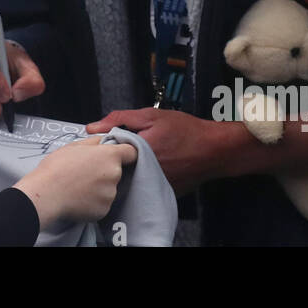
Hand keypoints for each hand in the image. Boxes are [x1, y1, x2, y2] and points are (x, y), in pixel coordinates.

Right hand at [13, 137, 136, 228]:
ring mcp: (110, 194)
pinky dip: (93, 201)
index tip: (117, 156)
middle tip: (85, 172)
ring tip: (78, 186)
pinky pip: (102, 203)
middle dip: (105, 171)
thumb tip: (103, 140)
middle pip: (117, 171)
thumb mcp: (73, 146)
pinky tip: (78, 198)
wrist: (46, 194)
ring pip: (109, 188)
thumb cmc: (56, 168)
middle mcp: (114, 175)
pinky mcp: (104, 210)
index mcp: (109, 156)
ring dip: (98, 187)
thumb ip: (94, 141)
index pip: (131, 152)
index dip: (124, 153)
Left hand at [87, 107, 232, 194]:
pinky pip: (144, 184)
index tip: (109, 139)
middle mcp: (143, 171)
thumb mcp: (150, 116)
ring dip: (131, 167)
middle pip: (117, 167)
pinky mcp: (162, 191)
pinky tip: (155, 165)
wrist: (214, 149)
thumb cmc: (186, 131)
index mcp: (136, 151)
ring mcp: (153, 184)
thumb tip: (93, 126)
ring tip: (145, 154)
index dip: (106, 144)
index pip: (107, 152)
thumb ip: (119, 118)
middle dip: (118, 157)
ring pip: (129, 177)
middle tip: (130, 146)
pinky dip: (144, 175)